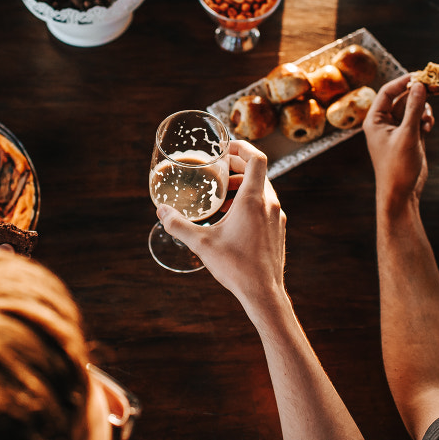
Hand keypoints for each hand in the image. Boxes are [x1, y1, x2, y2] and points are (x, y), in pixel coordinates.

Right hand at [157, 140, 286, 311]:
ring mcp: (276, 218)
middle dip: (238, 166)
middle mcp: (269, 204)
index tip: (227, 147)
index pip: (257, 158)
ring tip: (222, 194)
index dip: (243, 146)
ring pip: (263, 189)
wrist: (263, 292)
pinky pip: (265, 206)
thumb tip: (161, 211)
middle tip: (219, 168)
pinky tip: (232, 217)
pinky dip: (250, 201)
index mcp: (253, 199)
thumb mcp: (201, 243)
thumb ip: (178, 225)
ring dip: (243, 185)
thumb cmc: (235, 266)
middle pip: (258, 172)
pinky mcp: (277, 231)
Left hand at [364, 75, 430, 207]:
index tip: (421, 75)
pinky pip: (418, 119)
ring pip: (412, 109)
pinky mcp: (409, 137)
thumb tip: (419, 85)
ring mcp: (397, 130)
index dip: (404, 81)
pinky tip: (428, 128)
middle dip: (419, 94)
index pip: (388, 92)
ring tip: (428, 120)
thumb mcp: (407, 135)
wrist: (401, 193)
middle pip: (403, 98)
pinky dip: (425, 120)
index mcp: (375, 120)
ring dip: (423, 110)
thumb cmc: (397, 167)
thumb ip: (413, 108)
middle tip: (438, 87)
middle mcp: (384, 123)